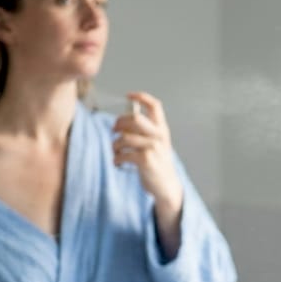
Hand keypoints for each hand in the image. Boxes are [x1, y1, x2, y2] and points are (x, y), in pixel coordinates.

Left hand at [113, 91, 183, 212]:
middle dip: (119, 122)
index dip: (141, 97)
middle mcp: (159, 136)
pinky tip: (118, 162)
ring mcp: (153, 148)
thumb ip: (145, 129)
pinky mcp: (145, 161)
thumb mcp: (157, 143)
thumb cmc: (158, 163)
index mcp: (162, 129)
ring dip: (115, 145)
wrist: (166, 185)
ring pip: (125, 137)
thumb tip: (127, 115)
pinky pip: (123, 154)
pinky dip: (116, 158)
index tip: (129, 96)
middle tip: (114, 130)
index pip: (155, 106)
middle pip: (135, 119)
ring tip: (116, 151)